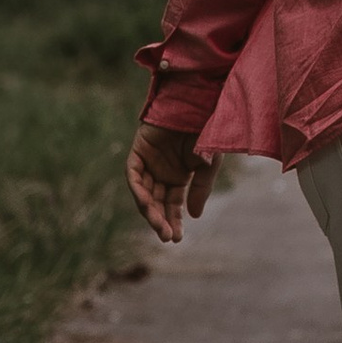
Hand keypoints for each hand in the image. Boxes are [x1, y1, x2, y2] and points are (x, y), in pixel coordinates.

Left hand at [127, 121, 213, 243]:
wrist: (198, 103)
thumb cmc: (206, 132)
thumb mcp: (207, 166)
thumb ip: (200, 189)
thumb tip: (194, 216)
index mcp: (178, 176)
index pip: (172, 204)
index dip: (173, 221)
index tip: (176, 238)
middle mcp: (162, 172)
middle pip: (157, 202)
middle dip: (161, 220)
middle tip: (167, 236)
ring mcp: (149, 162)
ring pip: (144, 193)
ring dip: (150, 210)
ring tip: (159, 226)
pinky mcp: (139, 151)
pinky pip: (134, 175)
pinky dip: (138, 190)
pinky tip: (147, 204)